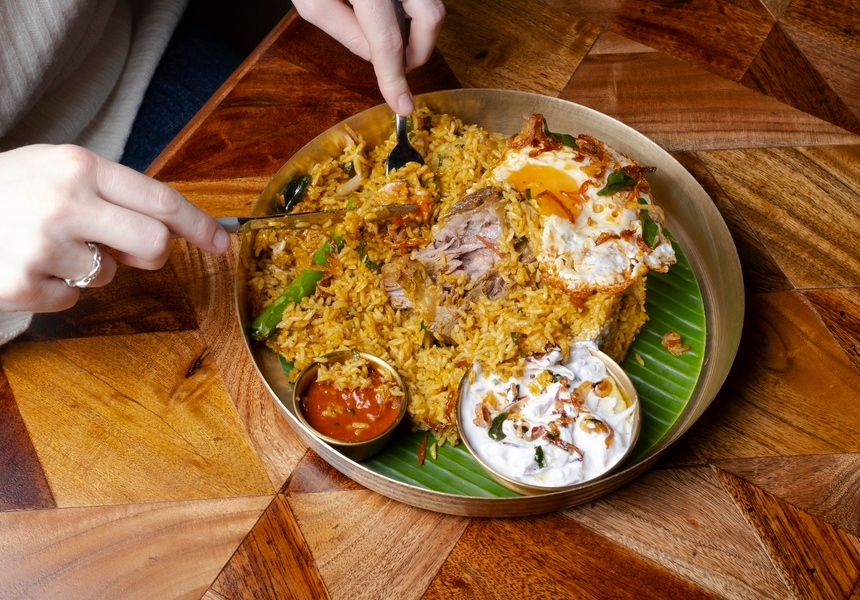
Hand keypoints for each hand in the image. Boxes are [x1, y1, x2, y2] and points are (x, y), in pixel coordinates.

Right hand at [0, 144, 229, 312]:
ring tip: (46, 246)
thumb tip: (169, 230)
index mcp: (78, 166)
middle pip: (152, 244)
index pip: (160, 198)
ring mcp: (41, 245)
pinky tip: (25, 265)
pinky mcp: (20, 284)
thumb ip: (111, 193)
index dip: (198, 225)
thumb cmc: (6, 190)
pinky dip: (55, 288)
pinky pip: (72, 298)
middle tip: (124, 250)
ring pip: (109, 274)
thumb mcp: (56, 170)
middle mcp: (64, 201)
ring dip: (89, 268)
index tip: (221, 243)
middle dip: (149, 254)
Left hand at [292, 0, 445, 114]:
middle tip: (396, 63)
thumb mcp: (312, 0)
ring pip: (432, 5)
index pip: (388, 38)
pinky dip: (410, 11)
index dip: (395, 76)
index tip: (403, 105)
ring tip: (384, 30)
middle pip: (431, 17)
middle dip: (418, 50)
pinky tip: (385, 11)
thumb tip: (379, 58)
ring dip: (414, 29)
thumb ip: (346, 33)